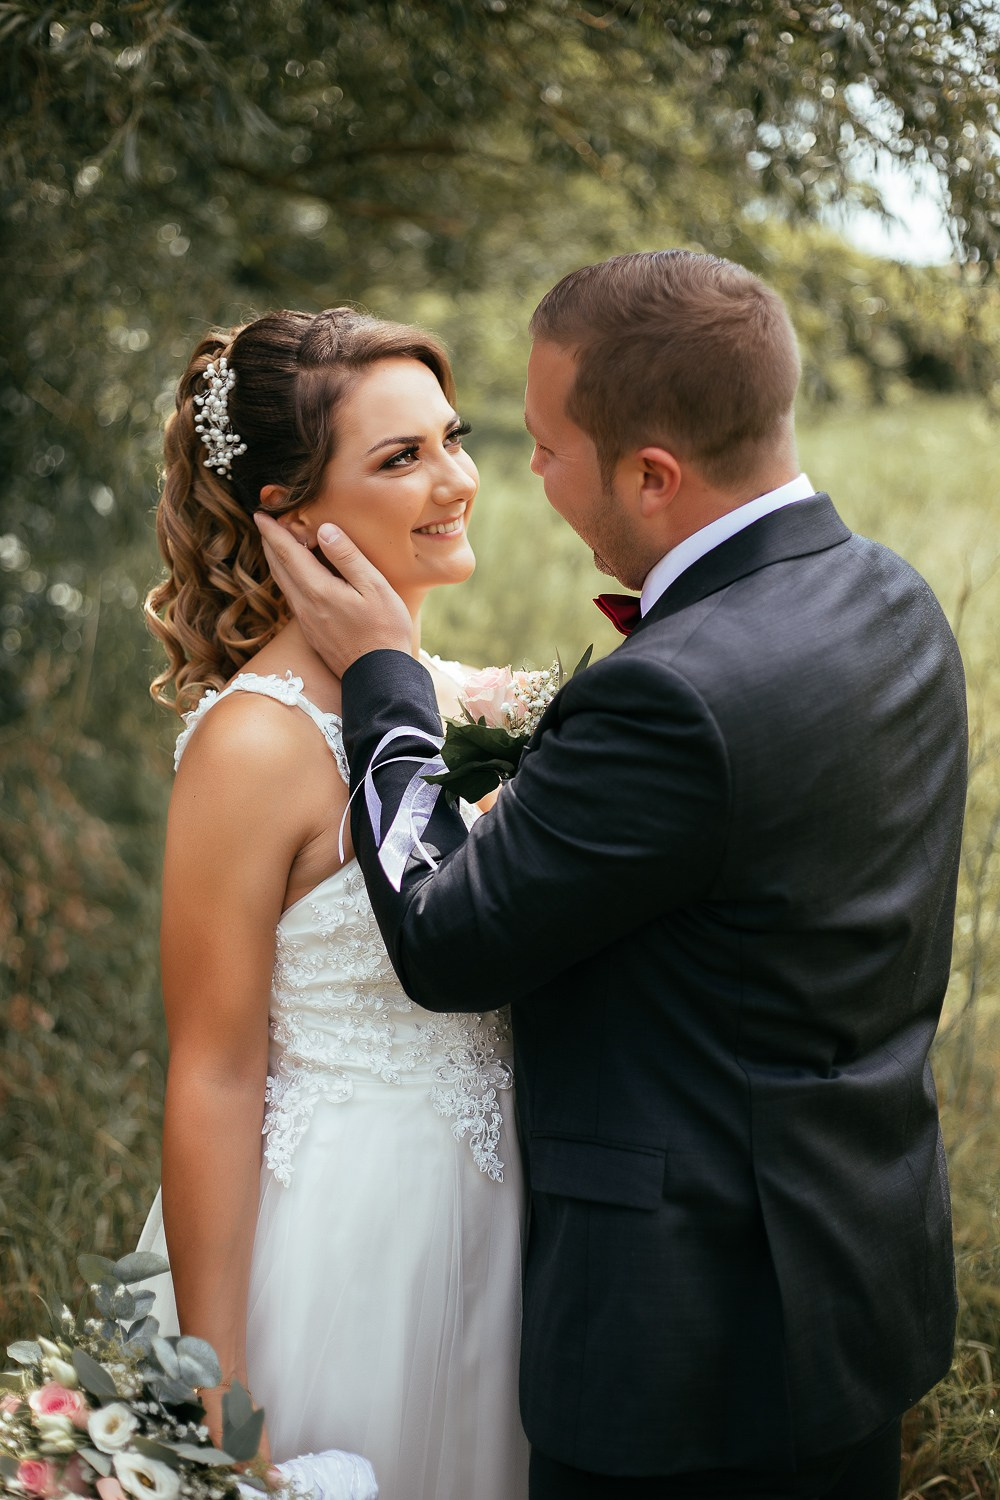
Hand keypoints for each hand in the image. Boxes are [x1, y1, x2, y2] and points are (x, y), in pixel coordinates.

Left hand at [255, 513, 412, 676]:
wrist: (380, 677)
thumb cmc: (385, 630)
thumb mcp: (374, 587)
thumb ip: (347, 557)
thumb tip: (324, 529)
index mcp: (318, 590)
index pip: (287, 553)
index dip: (273, 532)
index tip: (260, 514)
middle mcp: (305, 606)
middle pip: (279, 568)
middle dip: (269, 543)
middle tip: (264, 524)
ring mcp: (306, 622)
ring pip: (283, 584)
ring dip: (277, 562)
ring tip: (277, 545)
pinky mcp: (312, 633)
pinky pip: (293, 598)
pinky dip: (288, 579)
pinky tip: (297, 576)